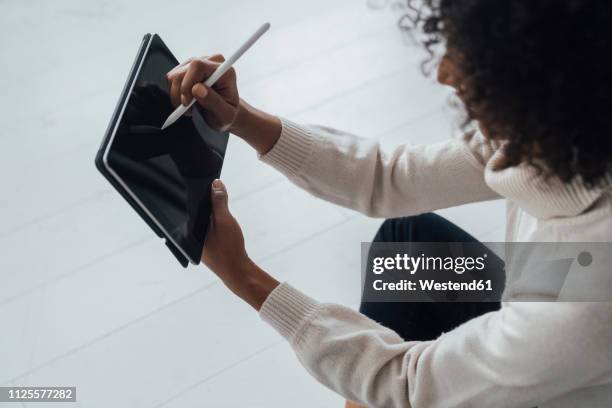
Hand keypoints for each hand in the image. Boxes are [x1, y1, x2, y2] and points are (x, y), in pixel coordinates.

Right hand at [166, 55, 282, 154]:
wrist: (230, 116)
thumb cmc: (230, 116)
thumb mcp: (224, 115)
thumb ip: (212, 102)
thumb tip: (198, 89)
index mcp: (224, 69)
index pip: (198, 65)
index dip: (189, 81)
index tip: (189, 100)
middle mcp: (212, 61)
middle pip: (183, 69)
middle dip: (181, 92)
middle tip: (186, 110)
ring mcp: (200, 64)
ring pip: (175, 74)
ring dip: (177, 94)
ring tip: (187, 110)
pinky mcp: (189, 71)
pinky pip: (173, 78)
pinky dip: (176, 93)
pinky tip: (185, 104)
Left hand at [201, 180, 278, 309]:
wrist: (237, 271)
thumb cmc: (230, 248)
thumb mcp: (225, 221)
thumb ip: (219, 202)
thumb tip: (216, 184)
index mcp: (188, 231)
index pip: (188, 206)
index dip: (196, 192)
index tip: (205, 182)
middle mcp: (188, 236)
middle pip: (194, 212)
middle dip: (204, 200)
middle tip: (215, 188)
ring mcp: (195, 240)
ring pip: (201, 218)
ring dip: (210, 210)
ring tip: (219, 201)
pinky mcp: (202, 242)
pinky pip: (205, 225)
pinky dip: (212, 218)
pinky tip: (221, 217)